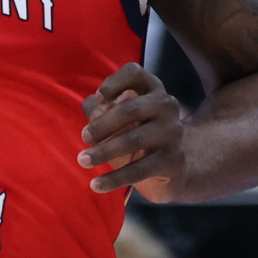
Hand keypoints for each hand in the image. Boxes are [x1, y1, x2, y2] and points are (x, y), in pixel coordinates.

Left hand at [79, 63, 185, 197]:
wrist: (175, 165)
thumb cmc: (137, 133)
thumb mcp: (118, 118)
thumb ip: (99, 109)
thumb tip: (92, 111)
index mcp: (151, 89)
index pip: (135, 73)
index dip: (115, 82)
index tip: (99, 97)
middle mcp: (166, 106)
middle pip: (131, 108)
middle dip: (103, 123)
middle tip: (84, 137)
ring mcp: (172, 133)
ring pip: (134, 139)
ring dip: (104, 151)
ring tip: (83, 160)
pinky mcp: (172, 160)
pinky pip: (139, 169)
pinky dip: (114, 178)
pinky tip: (96, 185)